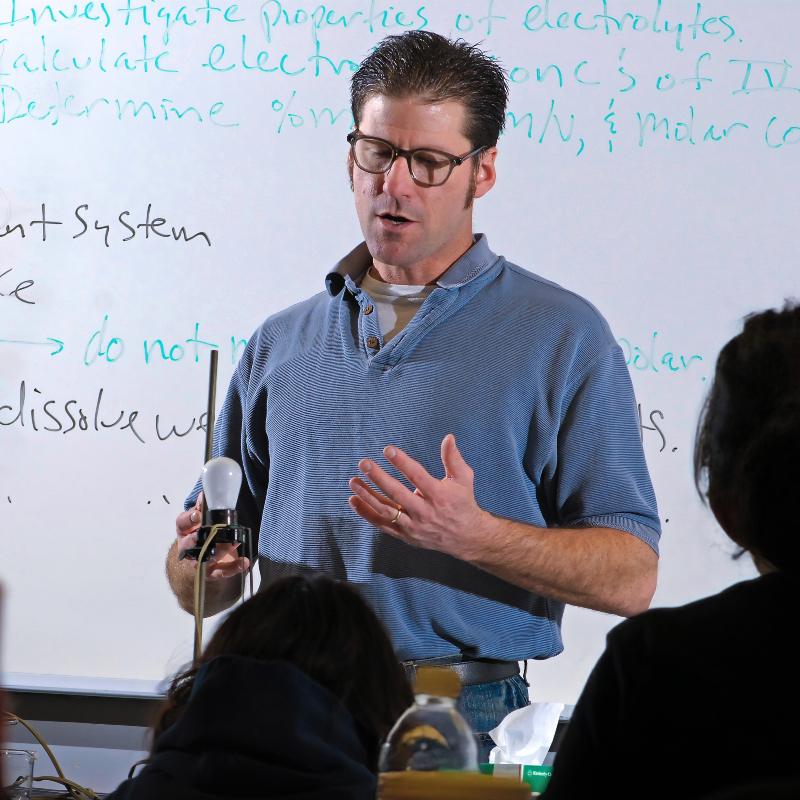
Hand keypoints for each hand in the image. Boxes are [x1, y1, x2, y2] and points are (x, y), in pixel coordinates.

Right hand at [175, 492, 248, 579]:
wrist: (203, 554)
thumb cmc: (201, 531)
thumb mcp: (200, 518)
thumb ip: (202, 506)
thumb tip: (204, 494)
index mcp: (184, 531)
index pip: (182, 523)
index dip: (189, 519)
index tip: (198, 515)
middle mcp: (188, 548)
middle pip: (193, 543)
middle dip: (204, 537)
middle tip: (216, 530)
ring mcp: (199, 561)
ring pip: (208, 556)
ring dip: (222, 549)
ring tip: (234, 541)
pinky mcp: (211, 572)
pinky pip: (221, 572)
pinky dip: (233, 568)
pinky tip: (244, 562)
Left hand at [348, 434, 490, 561]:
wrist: (466, 538)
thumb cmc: (463, 503)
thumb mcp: (464, 479)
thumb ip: (453, 458)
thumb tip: (448, 437)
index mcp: (439, 495)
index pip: (417, 476)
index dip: (402, 462)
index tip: (388, 450)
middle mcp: (425, 512)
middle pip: (397, 494)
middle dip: (378, 478)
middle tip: (364, 463)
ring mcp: (414, 525)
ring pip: (386, 510)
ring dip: (368, 495)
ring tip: (353, 481)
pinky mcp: (406, 535)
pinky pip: (383, 525)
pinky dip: (367, 514)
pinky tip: (354, 500)